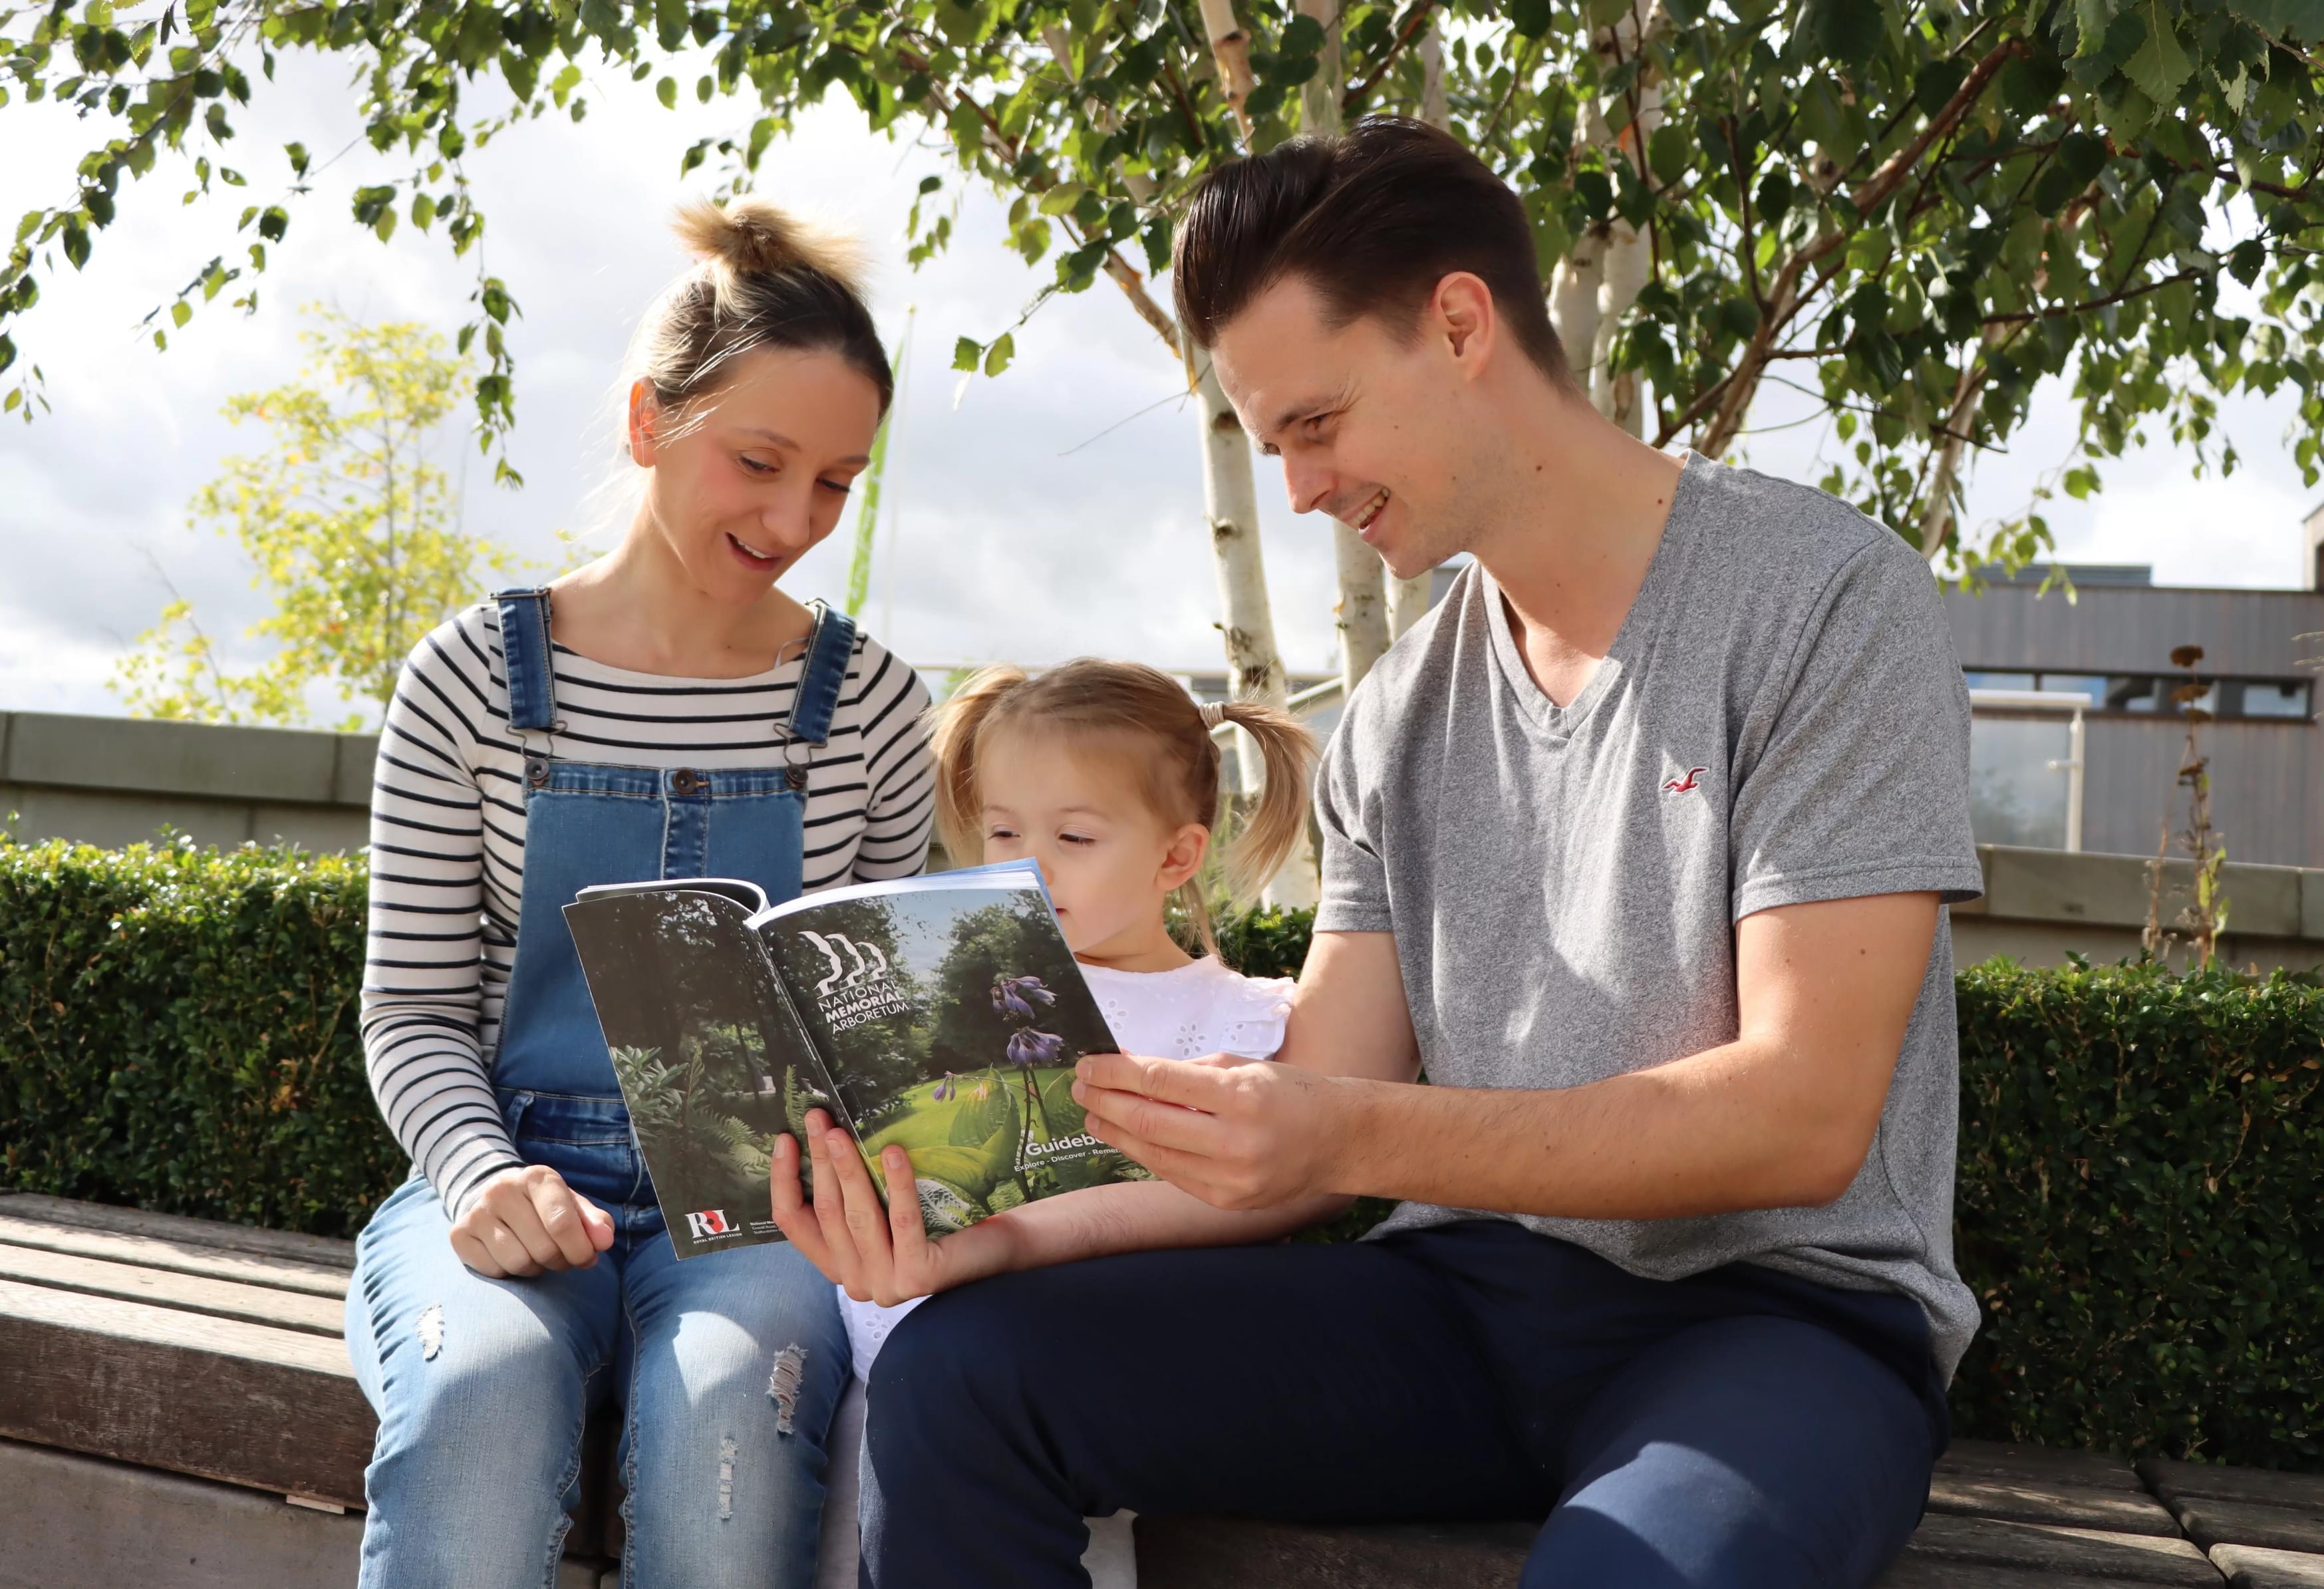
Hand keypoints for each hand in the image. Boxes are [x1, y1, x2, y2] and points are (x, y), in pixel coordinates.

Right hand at [449, 1164, 615, 1277]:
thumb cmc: (542, 1205)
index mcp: (536, 1177)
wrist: (493, 1196)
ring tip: (535, 1254)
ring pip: (518, 1263)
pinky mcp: (459, 1234)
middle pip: (543, 1248)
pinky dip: (508, 1272)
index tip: (587, 1258)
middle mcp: (502, 1190)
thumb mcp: (572, 1205)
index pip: (562, 1222)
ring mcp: (477, 1212)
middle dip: (560, 1261)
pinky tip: (510, 1255)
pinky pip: (494, 1271)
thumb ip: (594, 1222)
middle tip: (561, 1257)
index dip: (579, 1249)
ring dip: (535, 1268)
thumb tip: (604, 1240)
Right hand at [769, 1110, 1010, 1305]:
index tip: (785, 1137)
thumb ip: (853, 1190)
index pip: (795, 1223)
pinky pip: (902, 1222)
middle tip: (819, 1119)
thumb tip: (823, 1132)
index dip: (784, 1179)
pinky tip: (894, 1153)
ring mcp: (885, 1285)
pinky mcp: (917, 1278)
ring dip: (849, 1170)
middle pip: (827, 1212)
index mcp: (838, 1264)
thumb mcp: (883, 1205)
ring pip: (858, 1218)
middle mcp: (855, 1281)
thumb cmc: (936, 1219)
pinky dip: (897, 1185)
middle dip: (820, 1161)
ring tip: (843, 1133)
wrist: (994, 1247)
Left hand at [1072, 1052, 1350, 1210]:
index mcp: (1241, 1096)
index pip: (1160, 1081)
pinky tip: (1128, 1137)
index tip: (1089, 1064)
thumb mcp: (1244, 1067)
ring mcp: (1231, 1178)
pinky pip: (1173, 1175)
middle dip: (1106, 1101)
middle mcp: (1235, 1141)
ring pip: (1154, 1154)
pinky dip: (1146, 1154)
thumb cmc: (1290, 1093)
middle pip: (1149, 1121)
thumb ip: (1190, 1073)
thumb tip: (1132, 1070)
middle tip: (1080, 1087)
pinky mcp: (1227, 1201)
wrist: (1339, 1141)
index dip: (1116, 1072)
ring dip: (1116, 1132)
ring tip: (1094, 1114)